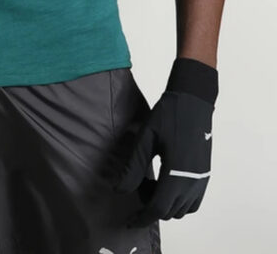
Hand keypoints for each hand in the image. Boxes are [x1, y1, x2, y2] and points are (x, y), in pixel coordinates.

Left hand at [114, 85, 214, 226]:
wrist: (193, 102)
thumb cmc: (168, 116)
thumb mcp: (145, 139)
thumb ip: (133, 167)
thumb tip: (119, 190)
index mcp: (176, 174)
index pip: (158, 209)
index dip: (142, 217)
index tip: (129, 221)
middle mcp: (192, 182)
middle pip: (169, 211)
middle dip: (150, 206)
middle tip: (138, 185)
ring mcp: (201, 180)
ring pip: (182, 209)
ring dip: (165, 204)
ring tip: (152, 182)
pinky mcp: (205, 175)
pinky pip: (193, 201)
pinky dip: (179, 201)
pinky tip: (166, 182)